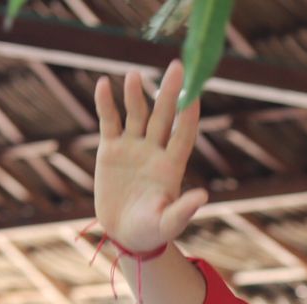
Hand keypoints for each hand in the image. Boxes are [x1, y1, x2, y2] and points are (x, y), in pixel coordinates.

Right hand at [92, 62, 208, 253]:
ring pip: (136, 114)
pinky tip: (103, 85)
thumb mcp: (168, 224)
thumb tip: (203, 196)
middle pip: (163, 116)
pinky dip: (106, 104)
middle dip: (168, 92)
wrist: (126, 235)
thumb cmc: (152, 232)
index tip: (194, 93)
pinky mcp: (111, 150)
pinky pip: (109, 122)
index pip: (184, 134)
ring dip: (135, 95)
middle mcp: (154, 151)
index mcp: (171, 166)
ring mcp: (133, 148)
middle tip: (176, 65)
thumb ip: (183, 210)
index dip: (189, 115)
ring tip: (134, 75)